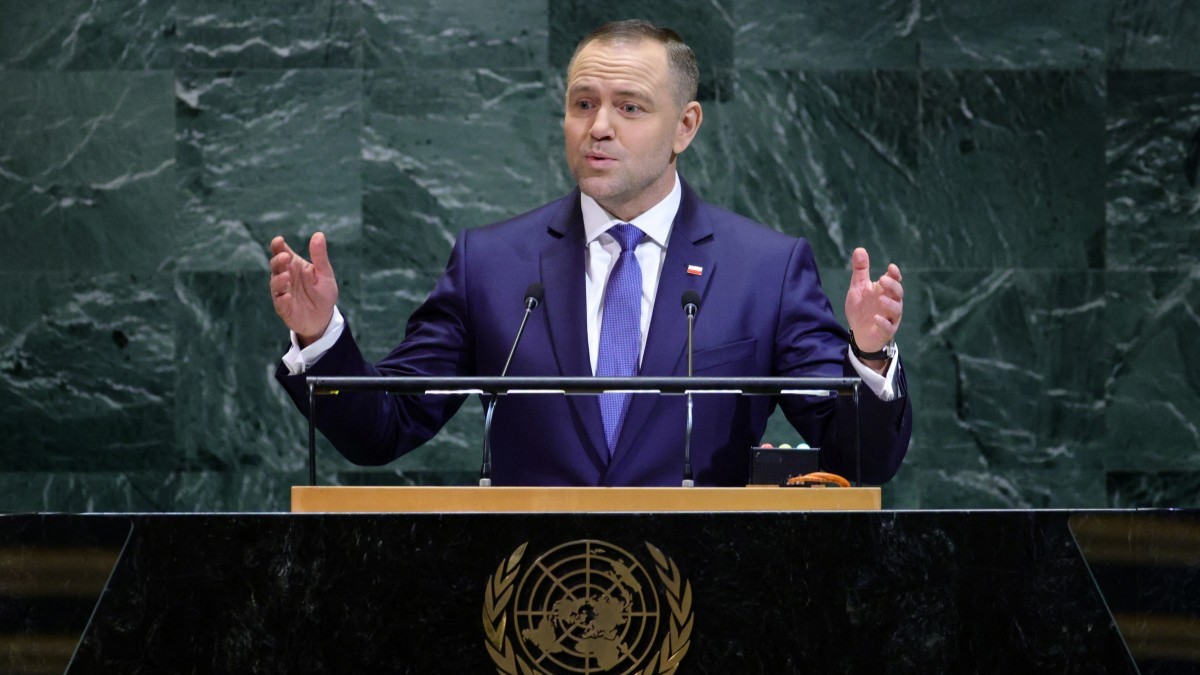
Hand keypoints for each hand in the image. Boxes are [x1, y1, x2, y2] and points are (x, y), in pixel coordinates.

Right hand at [269, 232, 337, 346]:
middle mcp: (284, 276)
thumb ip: (319, 256)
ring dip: (279, 279)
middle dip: (278, 261)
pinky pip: (280, 303)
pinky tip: (287, 297)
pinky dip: (282, 300)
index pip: (281, 252)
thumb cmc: (323, 292)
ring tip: (286, 275)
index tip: (279, 240)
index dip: (278, 246)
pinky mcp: (284, 308)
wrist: (323, 317)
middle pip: (275, 266)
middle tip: (286, 257)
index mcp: (293, 265)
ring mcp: (282, 292)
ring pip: (275, 284)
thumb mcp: (324, 273)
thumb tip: (318, 234)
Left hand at [844, 247, 902, 358]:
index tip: (891, 267)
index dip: (895, 274)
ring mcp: (890, 318)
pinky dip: (883, 322)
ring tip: (880, 299)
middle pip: (898, 293)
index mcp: (886, 291)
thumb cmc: (862, 308)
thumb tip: (860, 249)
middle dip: (892, 286)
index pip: (894, 280)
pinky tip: (875, 318)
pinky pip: (888, 327)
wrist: (859, 333)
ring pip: (896, 310)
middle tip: (882, 280)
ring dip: (890, 304)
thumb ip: (860, 270)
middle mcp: (891, 303)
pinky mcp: (886, 331)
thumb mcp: (858, 287)